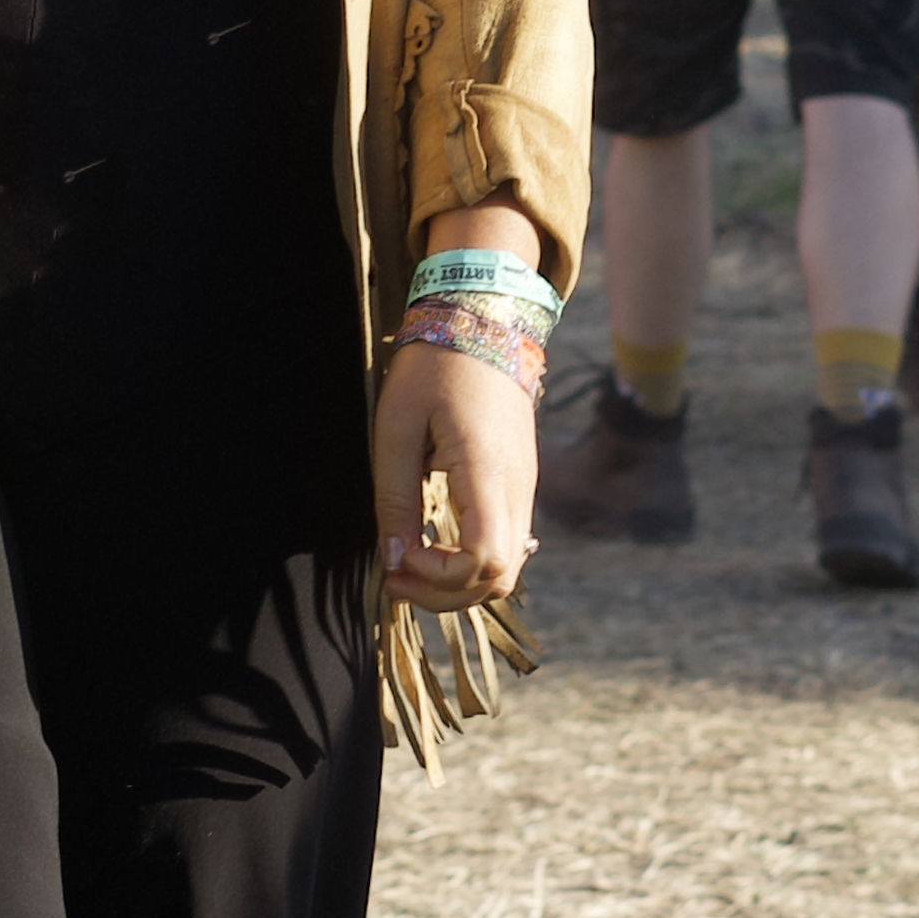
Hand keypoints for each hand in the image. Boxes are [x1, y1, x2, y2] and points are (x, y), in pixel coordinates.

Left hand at [372, 339, 537, 617]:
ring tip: (408, 567)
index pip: (484, 561)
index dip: (438, 577)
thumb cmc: (434, 368)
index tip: (397, 557)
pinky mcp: (519, 484)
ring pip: (507, 568)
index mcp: (488, 474)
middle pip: (500, 578)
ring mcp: (524, 488)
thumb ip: (394, 497)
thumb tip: (393, 557)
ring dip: (459, 583)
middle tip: (393, 578)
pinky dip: (472, 562)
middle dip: (445, 595)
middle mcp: (517, 489)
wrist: (482, 322)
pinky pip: (507, 543)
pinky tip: (434, 548)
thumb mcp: (396, 428)